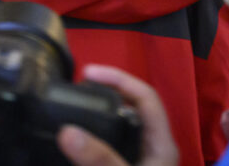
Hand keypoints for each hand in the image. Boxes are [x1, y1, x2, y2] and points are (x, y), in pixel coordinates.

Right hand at [57, 65, 177, 165]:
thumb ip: (100, 158)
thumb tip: (67, 132)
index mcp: (161, 144)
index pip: (146, 96)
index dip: (120, 78)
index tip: (88, 72)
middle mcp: (152, 147)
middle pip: (132, 107)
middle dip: (107, 91)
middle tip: (78, 85)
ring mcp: (138, 157)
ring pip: (119, 125)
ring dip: (98, 113)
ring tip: (74, 104)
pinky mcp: (124, 164)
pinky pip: (111, 142)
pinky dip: (95, 134)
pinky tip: (77, 136)